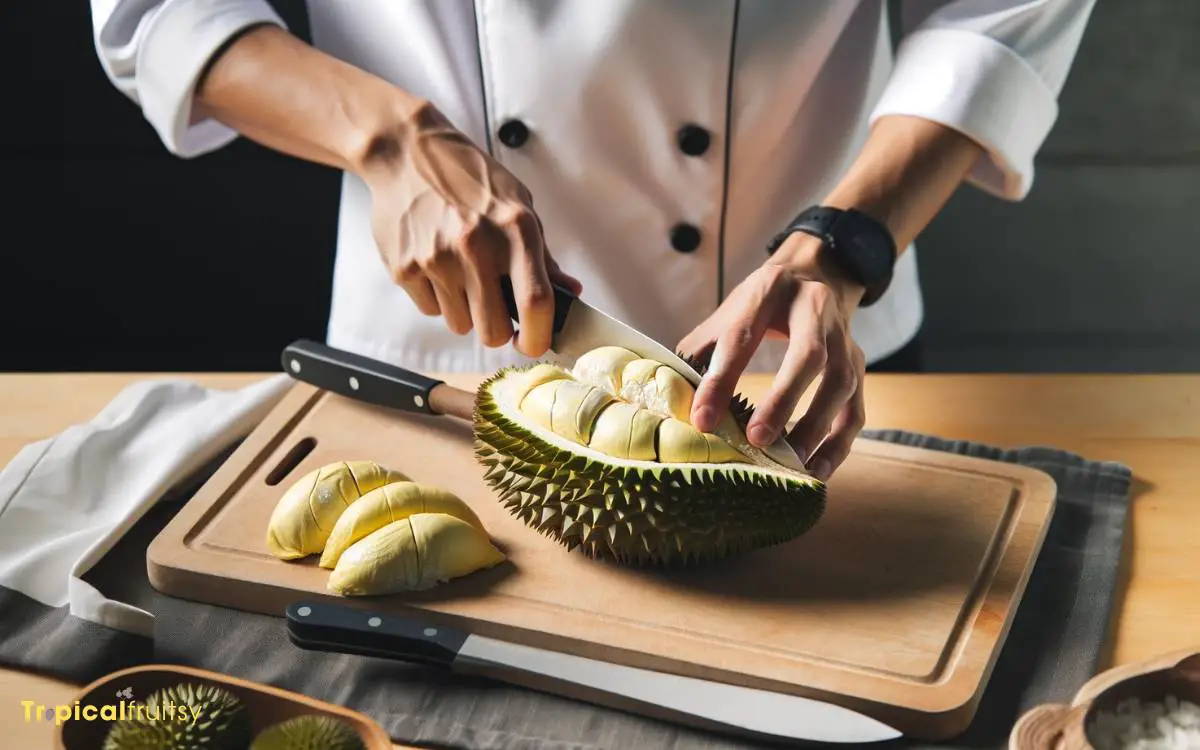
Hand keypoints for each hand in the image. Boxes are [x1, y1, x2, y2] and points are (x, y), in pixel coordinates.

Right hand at [358, 102, 580, 356]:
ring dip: (464, 310)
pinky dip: (436, 296)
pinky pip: (430, 309)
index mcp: (515, 229)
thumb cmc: (468, 178)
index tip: (534, 343)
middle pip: (493, 330)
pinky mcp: (405, 267)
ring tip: (459, 271)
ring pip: (459, 325)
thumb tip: (571, 292)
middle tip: (493, 308)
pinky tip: (434, 262)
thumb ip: (543, 254)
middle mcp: (476, 245)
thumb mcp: (518, 204)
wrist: (407, 152)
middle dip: (497, 330)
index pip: (536, 301)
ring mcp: (437, 258)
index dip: (539, 335)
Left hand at [676, 235, 866, 481]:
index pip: (742, 337)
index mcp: (770, 289)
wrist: (816, 273)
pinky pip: (855, 408)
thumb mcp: (729, 312)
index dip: (721, 381)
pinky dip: (839, 443)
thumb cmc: (761, 303)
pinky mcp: (859, 363)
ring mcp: (844, 336)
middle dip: (782, 401)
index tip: (703, 421)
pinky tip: (816, 470)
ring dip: (816, 427)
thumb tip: (673, 399)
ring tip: (792, 463)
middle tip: (757, 440)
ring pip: (840, 383)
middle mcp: (814, 308)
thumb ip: (701, 350)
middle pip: (808, 355)